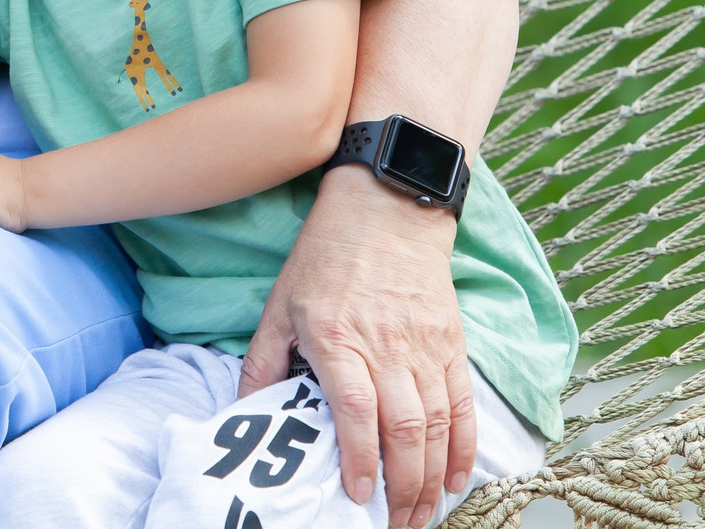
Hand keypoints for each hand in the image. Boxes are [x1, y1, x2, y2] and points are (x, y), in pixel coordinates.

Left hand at [239, 168, 472, 528]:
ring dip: (433, 478)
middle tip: (395, 524)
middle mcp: (386, 346)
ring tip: (422, 514)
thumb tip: (240, 409)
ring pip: (437, 424)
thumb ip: (262, 361)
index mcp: (337, 338)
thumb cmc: (326, 255)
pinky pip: (463, 403)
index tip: (356, 494)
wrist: (386, 206)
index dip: (359, 459)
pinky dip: (464, 446)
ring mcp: (424, 345)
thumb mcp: (279, 303)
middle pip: (403, 428)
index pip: (355, 410)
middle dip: (402, 488)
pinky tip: (457, 479)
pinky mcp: (452, 342)